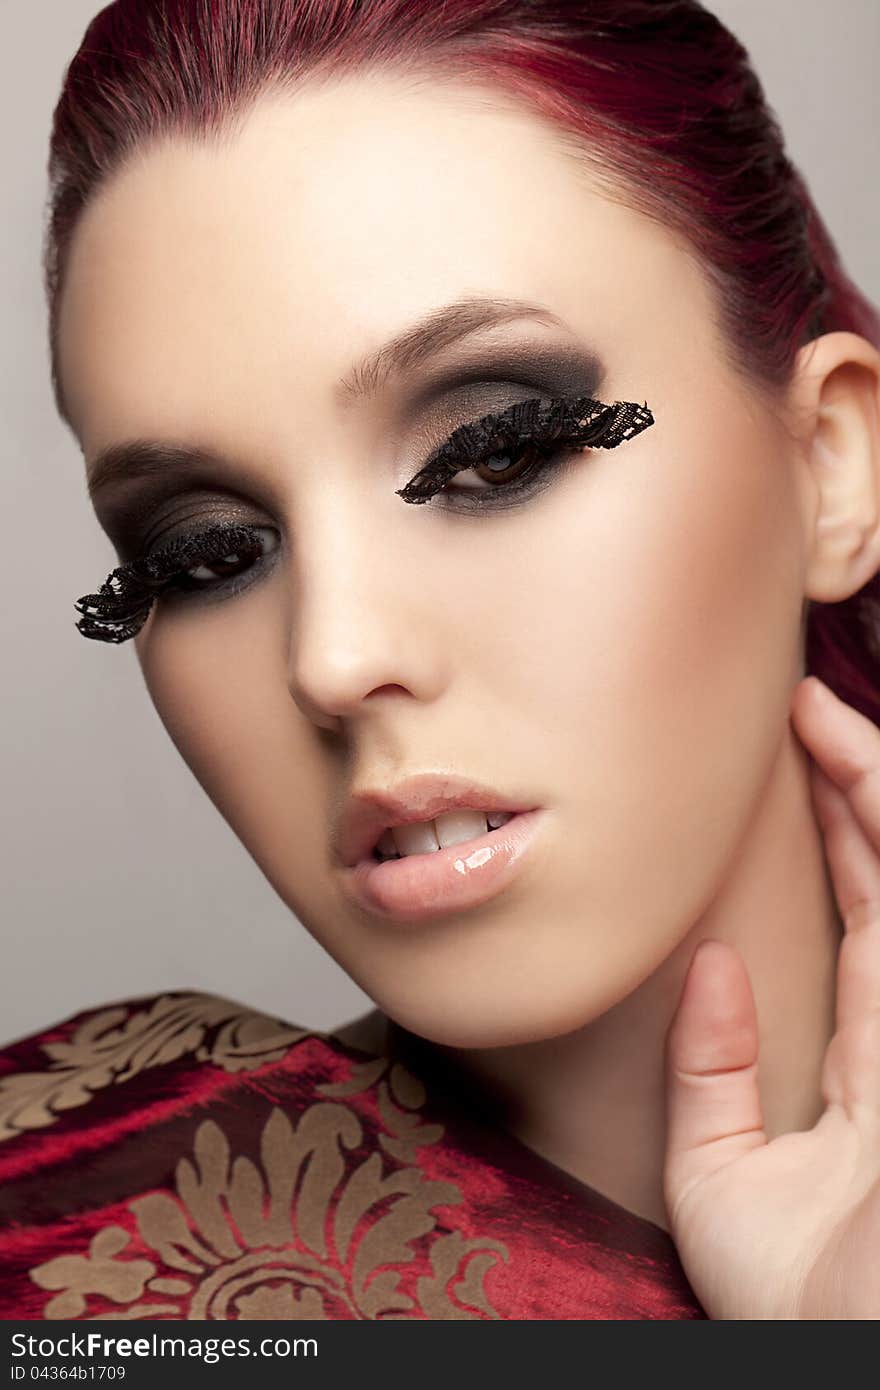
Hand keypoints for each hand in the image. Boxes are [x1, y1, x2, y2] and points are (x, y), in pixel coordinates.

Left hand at [662, 675, 879, 1318]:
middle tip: (808, 707)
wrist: (838, 1351)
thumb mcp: (724, 1175)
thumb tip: (710, 965)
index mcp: (873, 1061)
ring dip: (877, 794)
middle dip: (861, 790)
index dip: (844, 839)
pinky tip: (865, 779)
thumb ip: (713, 1074)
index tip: (800, 760)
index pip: (868, 921)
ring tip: (824, 719)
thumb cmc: (797, 1299)